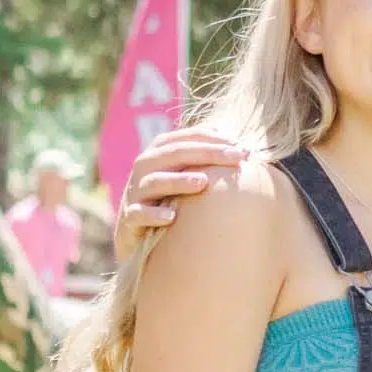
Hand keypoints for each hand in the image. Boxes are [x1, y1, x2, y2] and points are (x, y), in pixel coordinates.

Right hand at [114, 129, 250, 256]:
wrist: (136, 233)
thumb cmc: (169, 200)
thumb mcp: (183, 177)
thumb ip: (204, 162)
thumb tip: (242, 148)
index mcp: (158, 154)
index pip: (183, 138)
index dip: (210, 138)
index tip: (240, 144)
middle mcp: (144, 169)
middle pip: (172, 154)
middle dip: (206, 153)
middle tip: (235, 156)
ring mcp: (135, 193)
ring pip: (154, 181)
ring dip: (178, 180)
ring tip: (203, 182)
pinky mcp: (129, 219)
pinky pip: (138, 215)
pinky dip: (153, 215)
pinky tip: (171, 217)